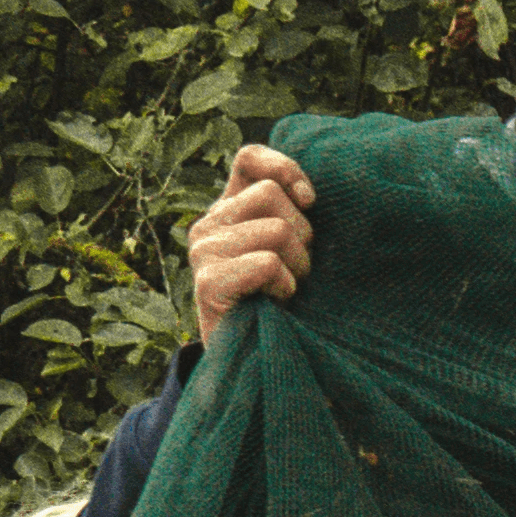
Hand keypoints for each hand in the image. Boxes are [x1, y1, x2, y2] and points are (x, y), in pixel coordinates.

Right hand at [185, 144, 317, 337]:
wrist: (262, 357)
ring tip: (285, 288)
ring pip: (275, 230)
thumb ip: (297, 213)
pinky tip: (275, 302)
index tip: (310, 200)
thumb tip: (313, 193)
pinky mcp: (207, 281)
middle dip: (302, 234)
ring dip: (297, 265)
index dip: (284, 168)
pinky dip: (284, 285)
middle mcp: (209, 224)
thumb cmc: (290, 299)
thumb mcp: (298, 247)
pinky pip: (266, 263)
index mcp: (231, 208)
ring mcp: (202, 251)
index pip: (249, 159)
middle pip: (272, 196)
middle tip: (295, 270)